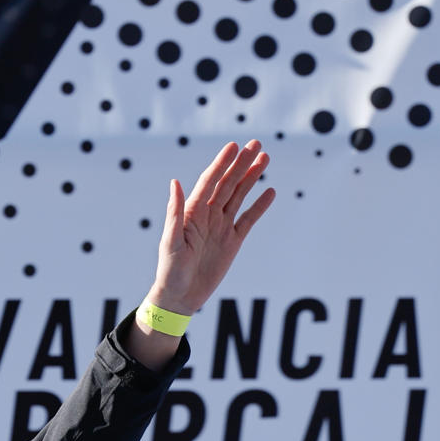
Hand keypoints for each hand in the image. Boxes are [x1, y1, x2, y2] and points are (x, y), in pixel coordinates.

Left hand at [124, 139, 274, 368]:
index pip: (210, 181)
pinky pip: (249, 219)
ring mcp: (222, 226)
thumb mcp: (171, 241)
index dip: (222, 163)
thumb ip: (175, 212)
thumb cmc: (170, 270)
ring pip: (240, 196)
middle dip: (242, 163)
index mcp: (192, 212)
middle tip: (257, 144)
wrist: (180, 296)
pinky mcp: (233, 241)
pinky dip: (259, 206)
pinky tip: (270, 191)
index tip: (234, 146)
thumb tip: (175, 182)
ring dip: (252, 177)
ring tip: (265, 158)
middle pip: (228, 183)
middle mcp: (208, 215)